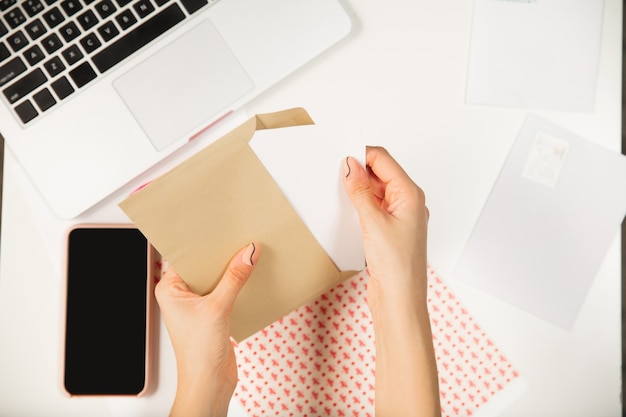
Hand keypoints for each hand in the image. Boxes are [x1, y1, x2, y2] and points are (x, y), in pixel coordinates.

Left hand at [155, 242, 259, 416]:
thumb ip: (234, 279)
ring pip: (217, 277)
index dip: (204, 243)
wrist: (210, 384)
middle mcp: (182, 294)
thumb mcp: (218, 309)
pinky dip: (238, 284)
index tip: (222, 229)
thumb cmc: (199, 354)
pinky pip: (226, 290)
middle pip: (204, 265)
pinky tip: (250, 277)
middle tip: (240, 240)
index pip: (187, 256)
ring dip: (232, 270)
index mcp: (170, 289)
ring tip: (248, 255)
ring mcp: (198, 304)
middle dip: (222, 256)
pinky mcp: (213, 312)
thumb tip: (248, 253)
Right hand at [342, 146, 428, 304]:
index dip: (362, 155)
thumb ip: (360, 192)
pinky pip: (373, 207)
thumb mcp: (373, 222)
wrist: (399, 300)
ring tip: (338, 190)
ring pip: (376, 191)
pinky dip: (360, 204)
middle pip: (381, 173)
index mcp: (410, 195)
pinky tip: (346, 208)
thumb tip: (351, 167)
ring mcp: (399, 217)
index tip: (340, 157)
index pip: (384, 161)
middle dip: (359, 171)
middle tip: (335, 172)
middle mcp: (408, 203)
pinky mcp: (389, 231)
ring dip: (358, 189)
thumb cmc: (397, 266)